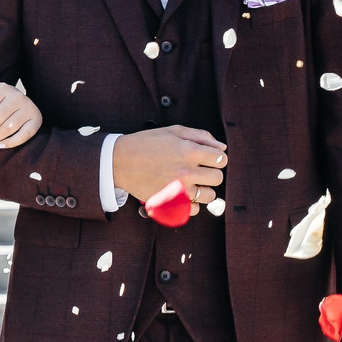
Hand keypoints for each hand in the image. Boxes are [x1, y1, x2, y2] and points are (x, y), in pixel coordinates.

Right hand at [112, 126, 226, 205]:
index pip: (221, 159)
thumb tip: (222, 148)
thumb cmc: (146, 143)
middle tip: (200, 171)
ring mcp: (178, 190)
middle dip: (212, 173)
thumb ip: (201, 136)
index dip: (217, 158)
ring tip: (192, 183)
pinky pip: (194, 210)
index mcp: (189, 151)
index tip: (208, 159)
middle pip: (218, 178)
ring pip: (209, 196)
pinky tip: (182, 194)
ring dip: (204, 190)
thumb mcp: (173, 131)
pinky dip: (191, 204)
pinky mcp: (170, 204)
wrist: (119, 162)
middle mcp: (186, 172)